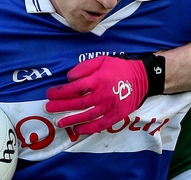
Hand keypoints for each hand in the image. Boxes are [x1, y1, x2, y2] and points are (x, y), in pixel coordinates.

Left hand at [44, 54, 164, 134]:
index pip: (74, 88)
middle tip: (48, 108)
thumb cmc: (119, 68)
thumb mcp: (101, 60)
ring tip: (59, 122)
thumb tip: (69, 78)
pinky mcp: (116, 116)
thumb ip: (84, 67)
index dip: (60, 92)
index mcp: (98, 80)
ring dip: (71, 119)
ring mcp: (109, 107)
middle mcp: (102, 95)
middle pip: (78, 103)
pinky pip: (100, 125)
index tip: (50, 93)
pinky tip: (77, 130)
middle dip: (61, 106)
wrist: (142, 78)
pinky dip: (88, 129)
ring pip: (87, 116)